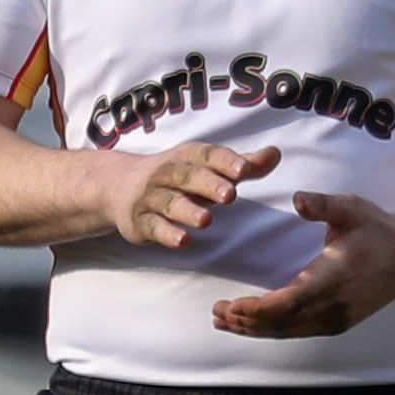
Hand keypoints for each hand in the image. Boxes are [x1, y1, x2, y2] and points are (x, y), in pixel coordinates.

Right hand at [105, 142, 279, 247]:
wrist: (119, 187)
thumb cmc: (177, 178)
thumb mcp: (207, 167)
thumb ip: (242, 164)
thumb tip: (275, 154)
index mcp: (187, 157)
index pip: (207, 155)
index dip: (225, 161)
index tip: (245, 169)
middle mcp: (167, 173)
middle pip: (187, 176)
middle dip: (208, 184)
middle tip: (230, 194)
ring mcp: (152, 197)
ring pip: (169, 202)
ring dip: (187, 210)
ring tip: (207, 220)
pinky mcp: (140, 221)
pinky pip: (153, 226)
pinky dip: (166, 233)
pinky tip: (182, 240)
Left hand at [212, 189, 394, 339]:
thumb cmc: (378, 229)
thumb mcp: (351, 208)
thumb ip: (323, 205)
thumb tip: (298, 199)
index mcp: (332, 278)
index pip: (286, 304)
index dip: (255, 309)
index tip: (230, 304)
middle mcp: (333, 306)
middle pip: (281, 324)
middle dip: (245, 321)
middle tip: (216, 313)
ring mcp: (336, 318)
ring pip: (288, 332)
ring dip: (256, 329)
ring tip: (226, 321)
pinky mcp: (338, 323)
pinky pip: (299, 331)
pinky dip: (273, 330)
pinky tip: (255, 325)